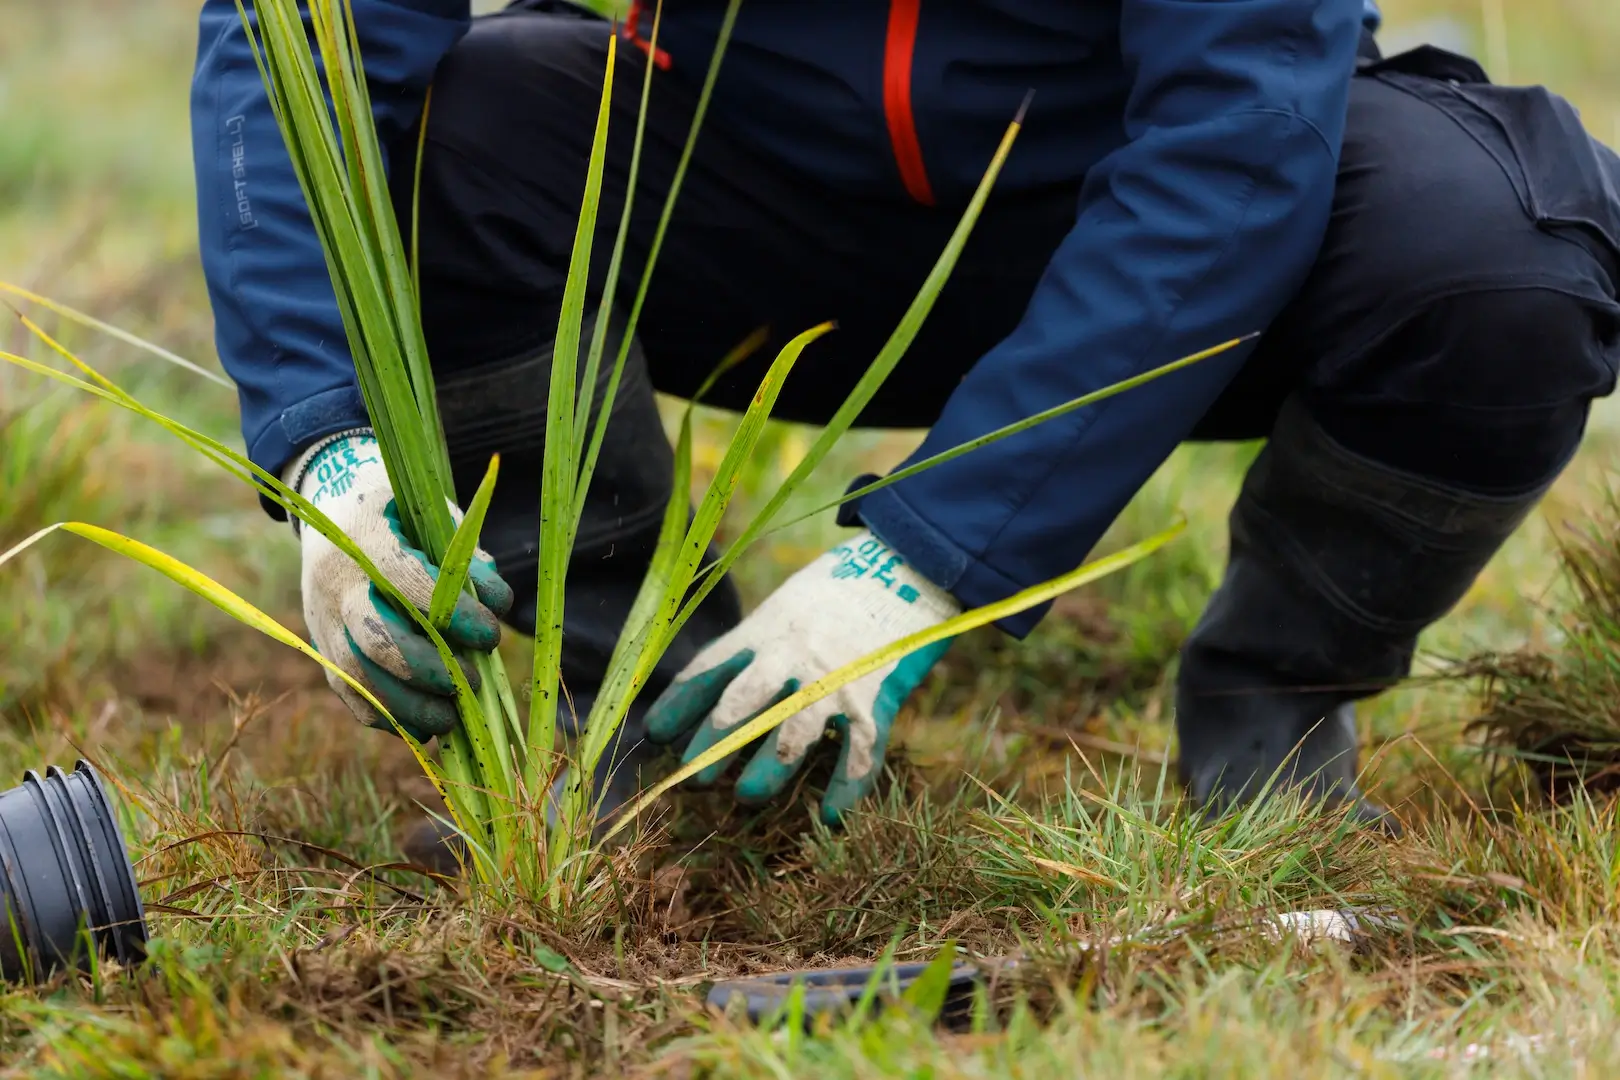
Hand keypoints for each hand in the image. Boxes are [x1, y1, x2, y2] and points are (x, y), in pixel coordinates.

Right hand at [289, 429, 513, 740]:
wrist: (334, 510)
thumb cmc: (402, 515)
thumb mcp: (434, 517)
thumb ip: (466, 558)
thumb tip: (496, 603)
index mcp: (365, 538)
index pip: (407, 583)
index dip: (454, 615)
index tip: (490, 632)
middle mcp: (334, 582)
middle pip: (375, 638)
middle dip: (430, 668)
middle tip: (472, 681)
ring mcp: (321, 619)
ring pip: (357, 676)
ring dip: (409, 706)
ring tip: (453, 719)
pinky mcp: (321, 648)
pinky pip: (348, 692)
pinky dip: (386, 716)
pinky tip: (423, 726)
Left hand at [644, 531, 957, 824]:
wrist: (905, 566)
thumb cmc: (837, 590)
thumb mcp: (784, 606)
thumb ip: (755, 645)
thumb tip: (717, 681)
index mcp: (764, 631)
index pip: (709, 670)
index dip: (680, 704)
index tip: (655, 733)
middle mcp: (792, 657)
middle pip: (742, 704)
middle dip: (713, 743)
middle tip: (691, 776)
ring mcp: (834, 680)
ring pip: (795, 734)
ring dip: (769, 769)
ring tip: (746, 796)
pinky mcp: (874, 700)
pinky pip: (859, 752)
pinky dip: (847, 787)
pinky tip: (832, 816)